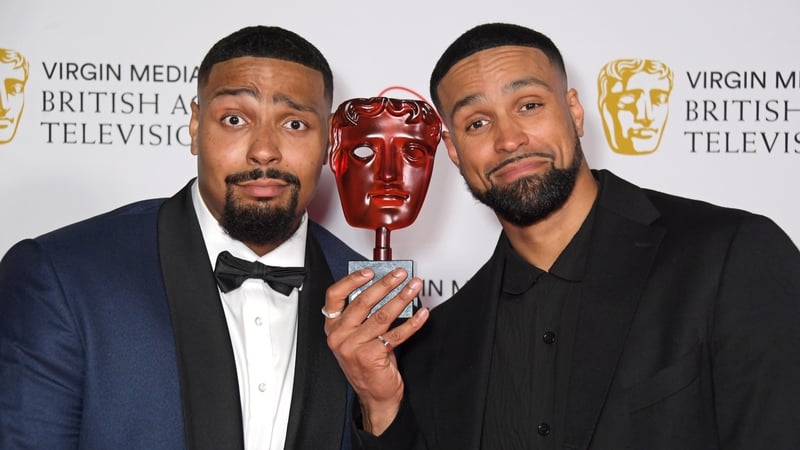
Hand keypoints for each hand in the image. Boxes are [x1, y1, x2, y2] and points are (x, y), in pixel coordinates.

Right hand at [324, 267, 427, 434]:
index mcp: (333, 326)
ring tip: (414, 288)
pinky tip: (422, 313)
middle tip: (401, 274)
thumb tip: (384, 285)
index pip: (335, 296)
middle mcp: (340, 335)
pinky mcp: (371, 356)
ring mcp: (353, 347)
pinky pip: (396, 334)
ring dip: (402, 298)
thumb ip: (364, 313)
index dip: (352, 280)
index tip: (370, 271)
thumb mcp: (357, 335)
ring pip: (382, 315)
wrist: (374, 395)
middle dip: (385, 284)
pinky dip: (412, 322)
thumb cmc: (367, 362)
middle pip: (362, 302)